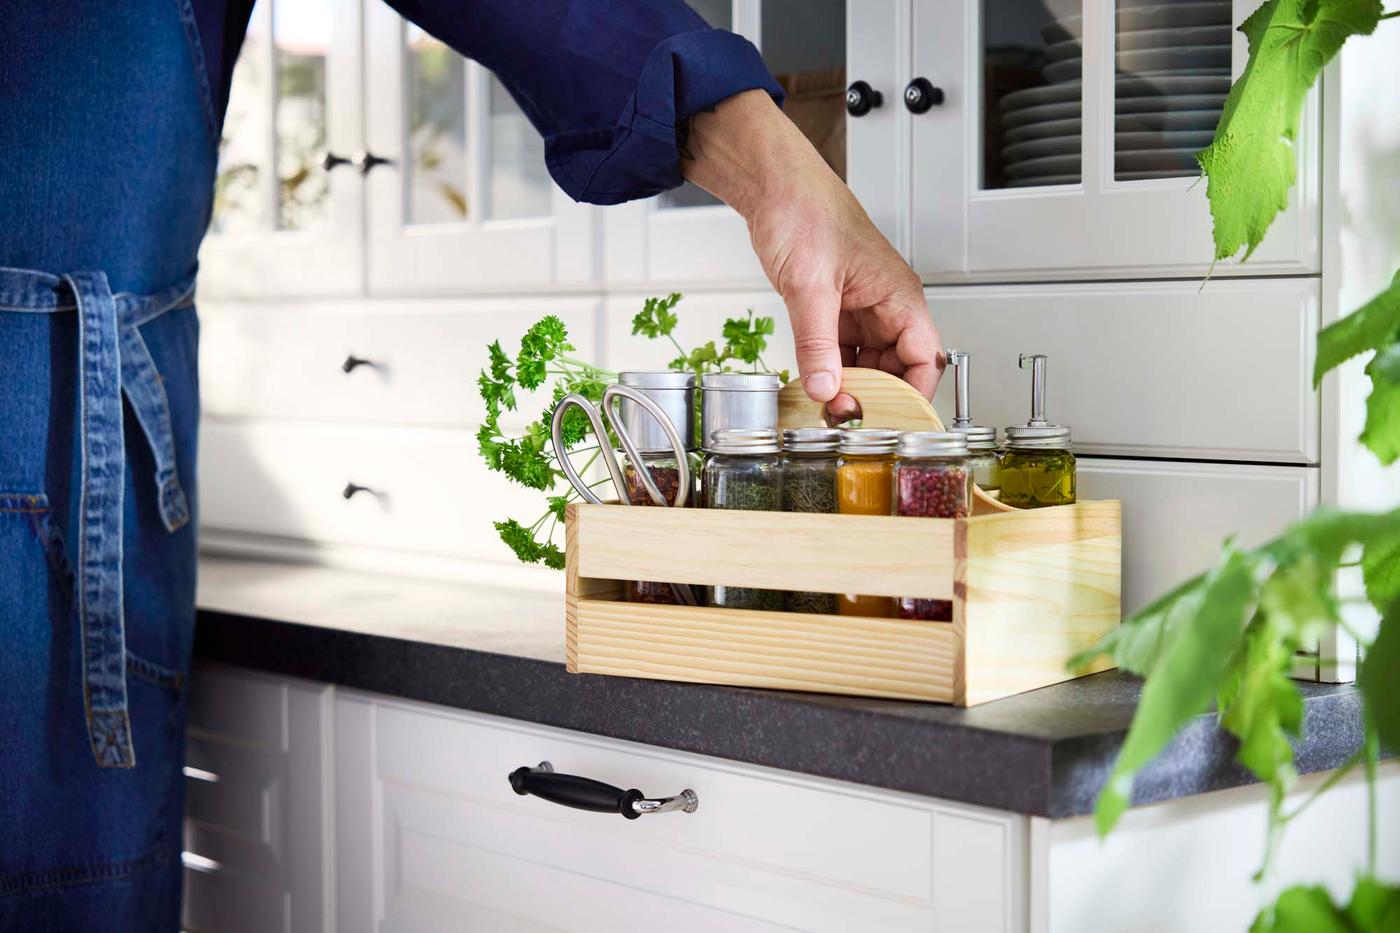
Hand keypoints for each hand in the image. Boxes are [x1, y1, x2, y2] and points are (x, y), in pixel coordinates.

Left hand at [681, 90, 942, 420]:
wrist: (774, 188)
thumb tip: (825, 389)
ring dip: (850, 387)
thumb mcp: (809, 287)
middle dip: (874, 397)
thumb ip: (817, 344)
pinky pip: (841, 352)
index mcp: (899, 295)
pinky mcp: (836, 311)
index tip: (887, 420)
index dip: (912, 395)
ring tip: (827, 407)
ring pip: (867, 364)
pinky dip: (830, 371)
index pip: (925, 359)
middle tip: (846, 418)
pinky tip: (815, 385)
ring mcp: (861, 310)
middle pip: (896, 368)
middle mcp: (887, 305)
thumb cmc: (805, 213)